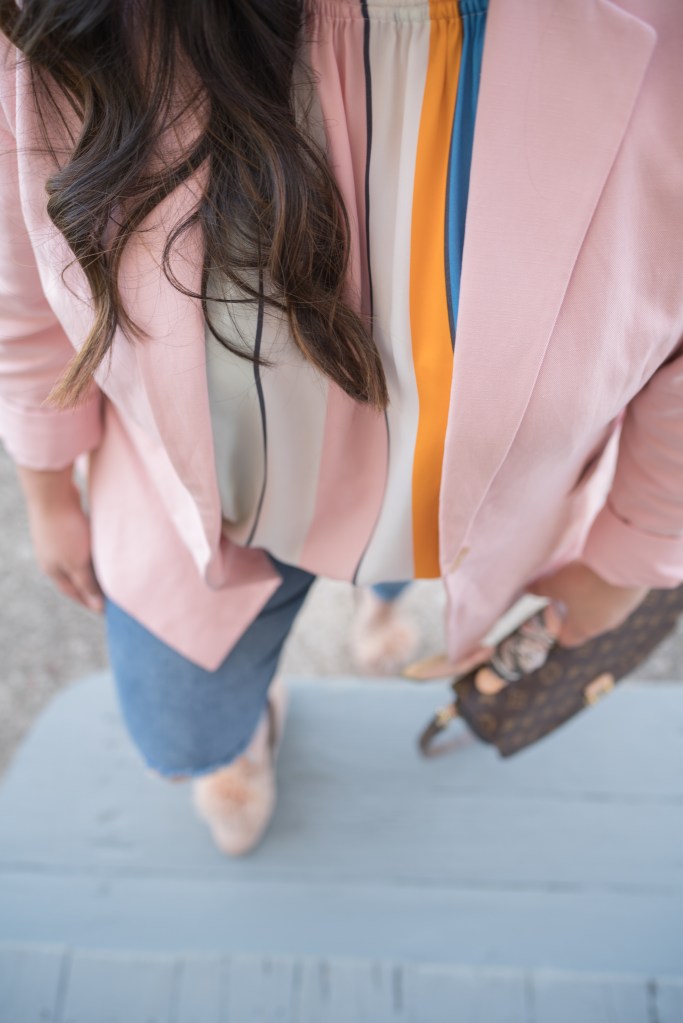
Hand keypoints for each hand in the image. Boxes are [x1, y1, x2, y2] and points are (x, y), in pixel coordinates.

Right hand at [18, 465, 103, 612]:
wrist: (52, 493)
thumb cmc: (66, 530)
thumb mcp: (78, 562)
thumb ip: (87, 584)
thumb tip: (96, 606)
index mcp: (53, 571)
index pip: (74, 593)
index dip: (89, 602)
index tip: (105, 610)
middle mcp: (51, 557)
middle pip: (74, 577)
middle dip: (90, 586)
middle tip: (110, 594)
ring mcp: (54, 540)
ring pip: (76, 559)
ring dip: (90, 567)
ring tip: (108, 572)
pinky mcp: (62, 525)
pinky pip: (78, 543)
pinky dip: (89, 550)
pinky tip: (99, 547)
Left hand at [527, 560, 648, 647]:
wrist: (626, 566)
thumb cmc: (585, 580)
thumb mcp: (555, 583)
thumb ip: (540, 589)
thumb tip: (526, 590)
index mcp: (582, 628)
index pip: (568, 639)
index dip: (558, 629)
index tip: (553, 614)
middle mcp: (604, 625)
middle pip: (586, 625)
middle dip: (575, 611)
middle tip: (567, 593)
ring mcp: (622, 613)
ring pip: (604, 611)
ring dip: (594, 599)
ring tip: (587, 579)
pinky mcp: (634, 597)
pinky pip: (618, 598)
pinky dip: (610, 589)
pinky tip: (605, 572)